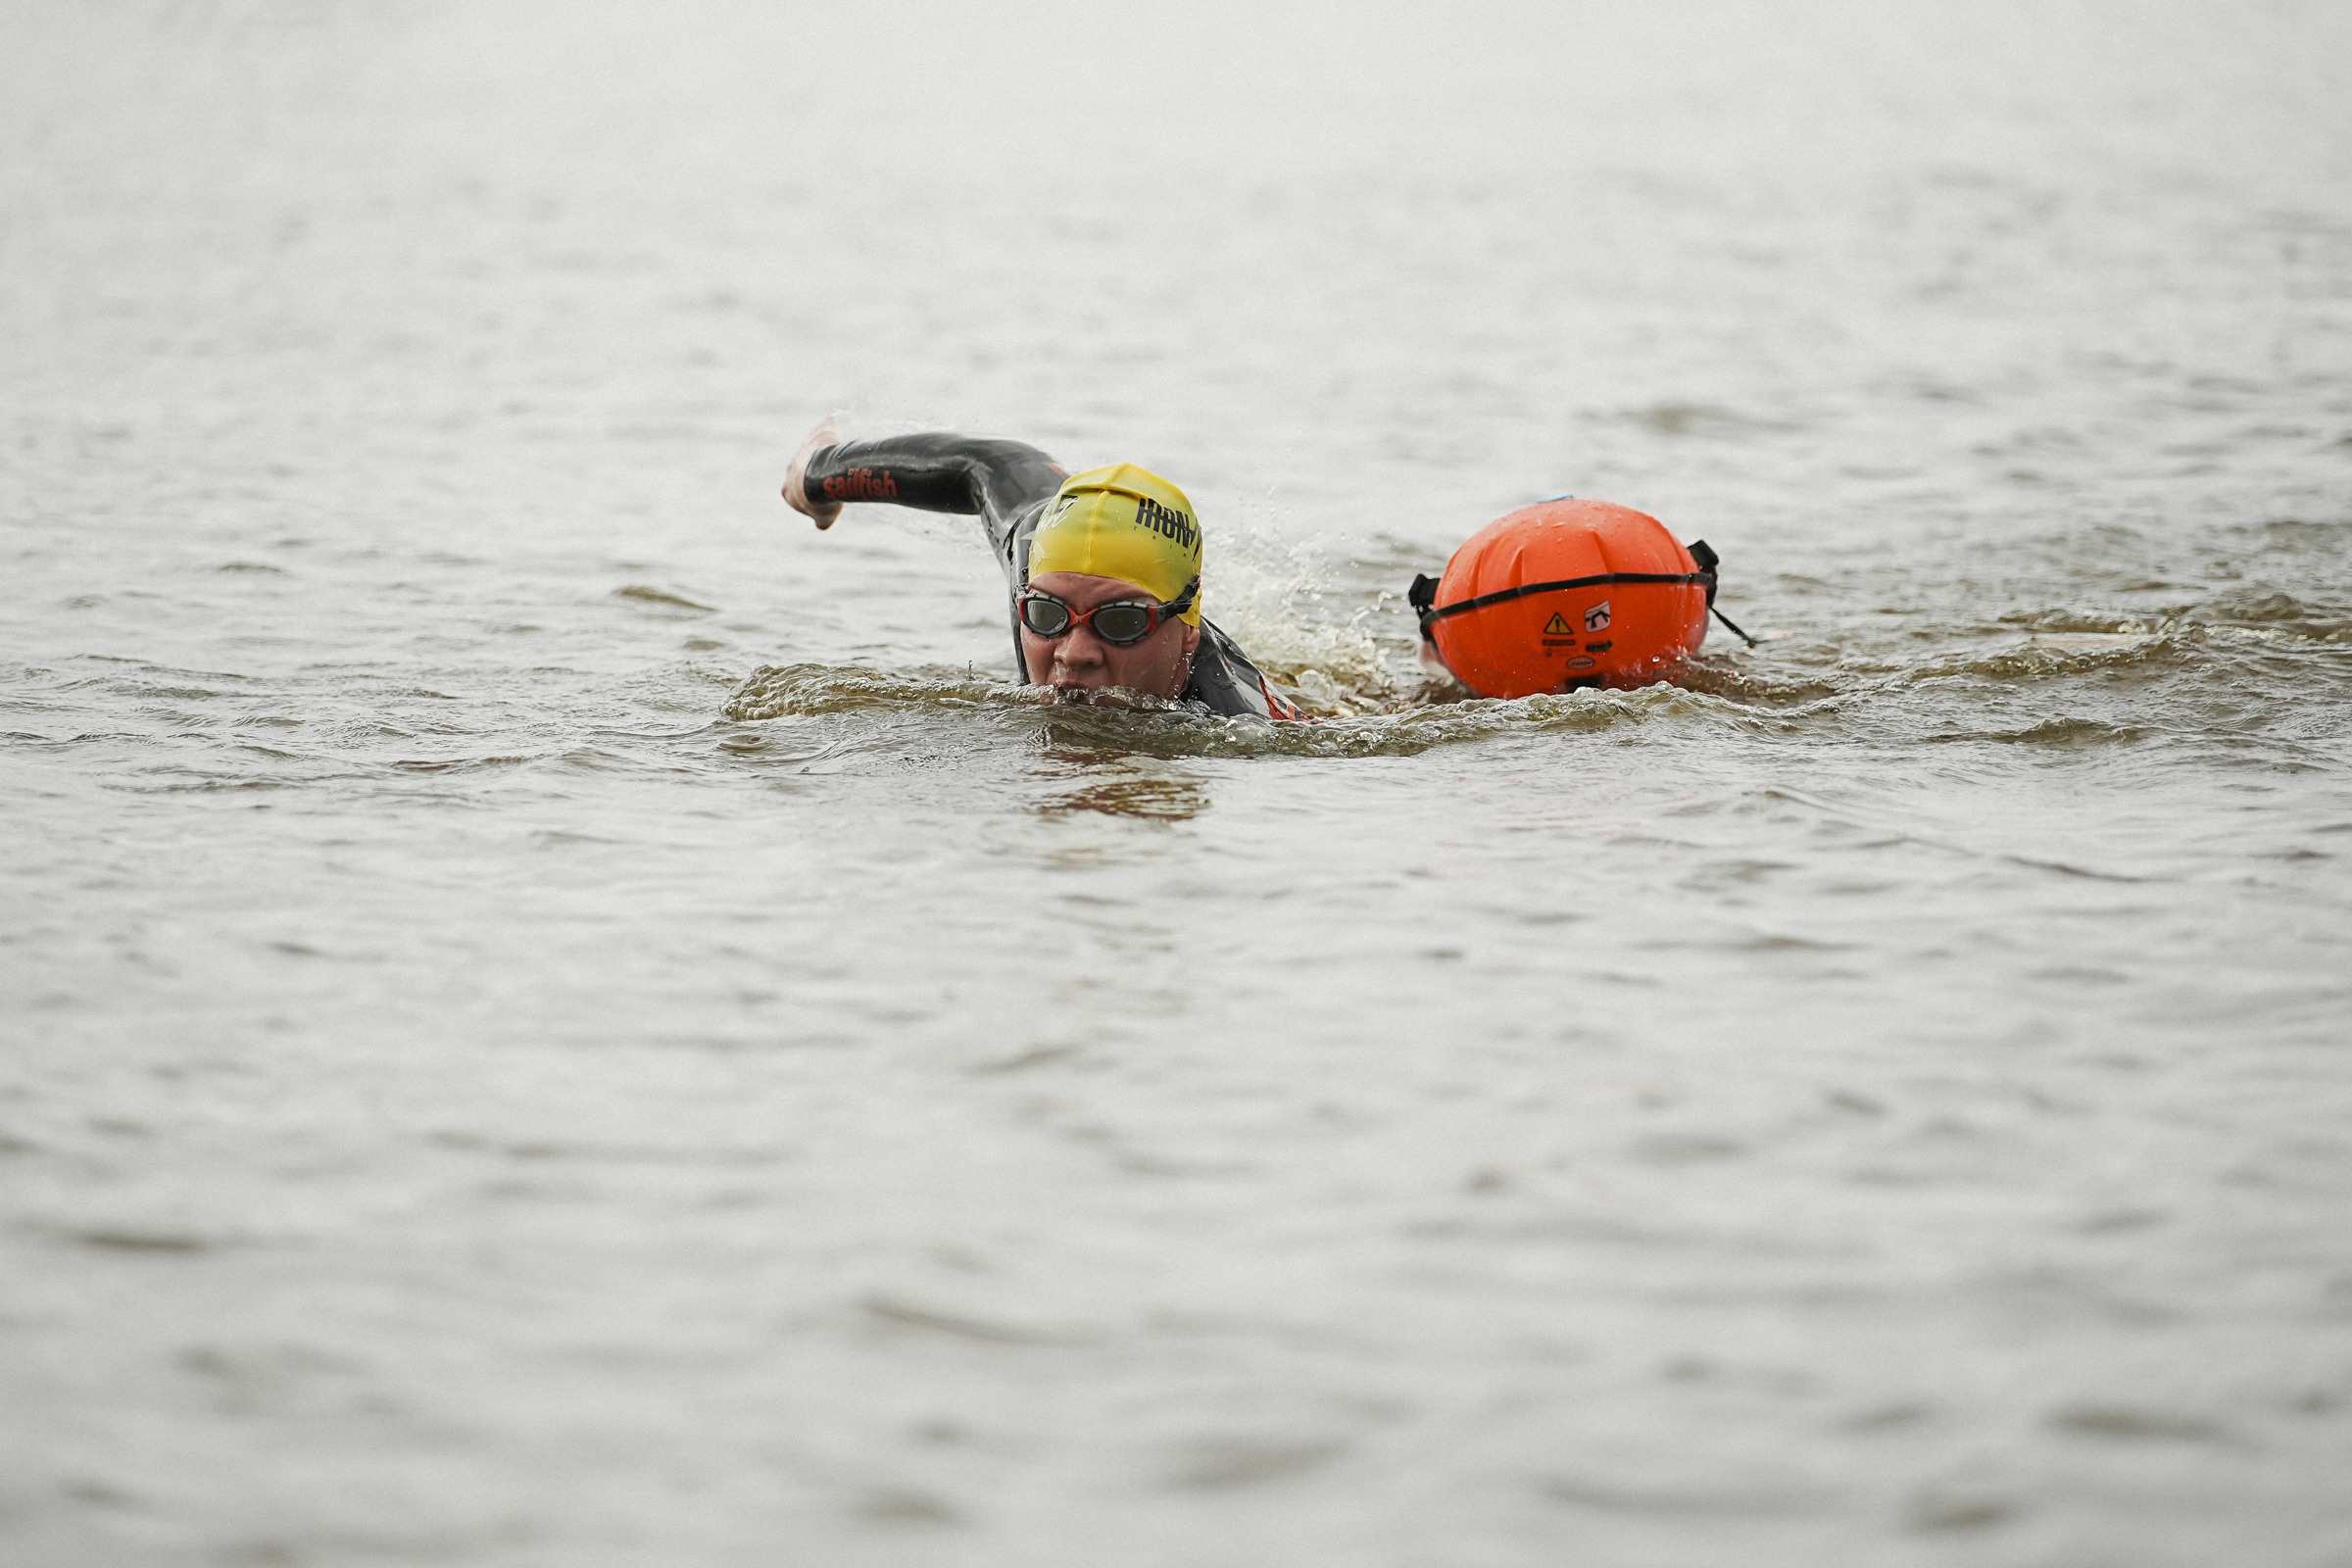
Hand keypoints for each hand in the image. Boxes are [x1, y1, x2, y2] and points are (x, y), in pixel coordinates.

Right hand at [781, 414, 843, 529]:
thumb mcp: (823, 516)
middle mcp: (792, 469)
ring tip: (830, 446)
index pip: (791, 491)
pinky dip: (825, 426)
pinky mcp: (816, 438)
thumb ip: (822, 520)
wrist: (820, 479)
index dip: (804, 494)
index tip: (816, 496)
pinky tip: (830, 419)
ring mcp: (803, 453)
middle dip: (811, 471)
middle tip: (826, 475)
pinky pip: (820, 430)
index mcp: (788, 490)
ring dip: (818, 447)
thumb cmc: (820, 500)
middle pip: (801, 468)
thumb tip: (822, 526)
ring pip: (809, 447)